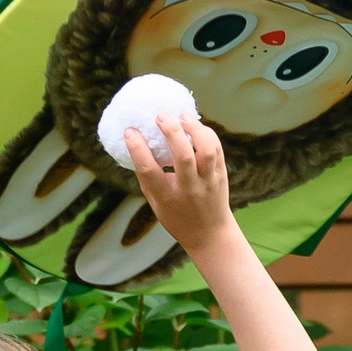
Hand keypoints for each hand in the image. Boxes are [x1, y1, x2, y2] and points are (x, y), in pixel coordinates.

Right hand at [123, 112, 233, 252]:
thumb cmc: (177, 217)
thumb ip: (148, 178)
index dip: (138, 148)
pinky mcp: (221, 175)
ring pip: (206, 150)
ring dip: (194, 129)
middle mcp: (189, 189)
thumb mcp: (155, 203)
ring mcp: (208, 182)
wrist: (209, 234)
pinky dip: (206, 133)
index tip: (130, 131)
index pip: (149, 171)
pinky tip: (194, 126)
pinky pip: (216, 149)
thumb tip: (136, 145)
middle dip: (171, 131)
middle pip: (182, 156)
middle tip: (160, 116)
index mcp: (166, 197)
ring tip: (182, 116)